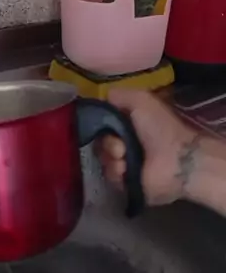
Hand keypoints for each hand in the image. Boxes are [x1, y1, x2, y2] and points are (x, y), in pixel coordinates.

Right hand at [98, 88, 198, 205]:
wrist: (178, 160)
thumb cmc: (160, 127)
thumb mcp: (140, 100)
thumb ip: (118, 95)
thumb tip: (103, 99)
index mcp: (129, 122)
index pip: (103, 122)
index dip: (100, 122)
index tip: (102, 124)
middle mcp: (126, 141)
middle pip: (100, 140)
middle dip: (106, 142)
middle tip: (120, 146)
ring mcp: (126, 163)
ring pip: (103, 158)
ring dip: (110, 156)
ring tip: (124, 156)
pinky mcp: (127, 182)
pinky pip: (109, 175)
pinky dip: (115, 170)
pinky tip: (125, 169)